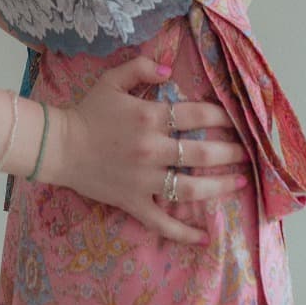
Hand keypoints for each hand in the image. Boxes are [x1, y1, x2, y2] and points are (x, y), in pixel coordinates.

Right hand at [45, 55, 248, 245]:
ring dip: (220, 186)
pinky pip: (162, 221)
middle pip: (201, 154)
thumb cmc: (88, 111)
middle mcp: (151, 149)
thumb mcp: (112, 79)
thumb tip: (170, 68)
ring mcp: (144, 180)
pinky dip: (184, 233)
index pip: (197, 116)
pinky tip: (205, 237)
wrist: (59, 146)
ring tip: (240, 181)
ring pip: (191, 188)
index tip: (235, 120)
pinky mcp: (133, 202)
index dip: (221, 117)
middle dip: (230, 152)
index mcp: (149, 117)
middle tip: (246, 152)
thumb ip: (142, 67)